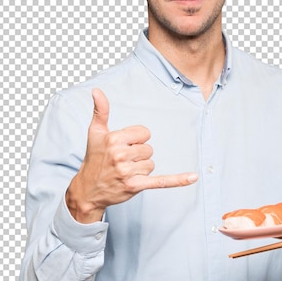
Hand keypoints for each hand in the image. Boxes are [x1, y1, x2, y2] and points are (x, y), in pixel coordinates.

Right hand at [66, 88, 198, 222]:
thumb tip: (97, 90)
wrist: (87, 190)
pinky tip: (193, 177)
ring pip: (151, 164)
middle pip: (149, 149)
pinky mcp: (135, 186)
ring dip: (141, 169)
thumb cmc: (94, 159)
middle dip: (138, 156)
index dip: (135, 140)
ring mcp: (127, 172)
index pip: (144, 133)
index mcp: (113, 139)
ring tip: (124, 173)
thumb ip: (100, 110)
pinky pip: (161, 181)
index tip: (121, 147)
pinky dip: (178, 180)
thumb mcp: (95, 133)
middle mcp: (120, 155)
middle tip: (121, 162)